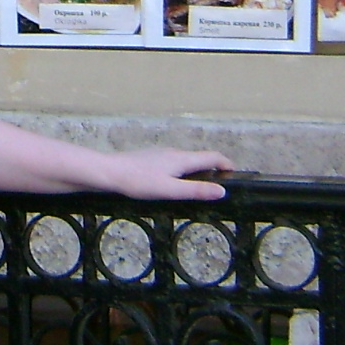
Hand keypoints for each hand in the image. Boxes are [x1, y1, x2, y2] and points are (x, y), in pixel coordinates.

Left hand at [94, 146, 233, 200]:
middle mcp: (174, 153)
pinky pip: (174, 164)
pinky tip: (174, 185)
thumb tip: (221, 191)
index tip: (234, 173)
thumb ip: (196, 190)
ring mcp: (161, 155)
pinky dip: (182, 172)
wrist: (109, 172)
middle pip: (200, 158)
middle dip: (213, 169)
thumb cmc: (138, 181)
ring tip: (199, 188)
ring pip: (186, 161)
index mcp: (182, 159)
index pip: (212, 156)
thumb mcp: (170, 190)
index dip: (226, 164)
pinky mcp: (151, 160)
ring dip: (197, 171)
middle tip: (219, 185)